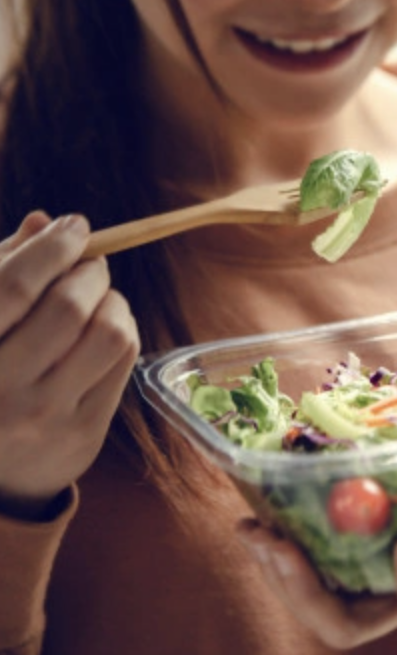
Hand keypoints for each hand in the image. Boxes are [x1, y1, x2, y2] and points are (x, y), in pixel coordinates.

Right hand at [0, 211, 139, 519]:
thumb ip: (1, 271)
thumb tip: (44, 222)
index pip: (13, 285)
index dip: (52, 247)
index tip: (75, 226)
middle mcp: (0, 388)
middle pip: (68, 307)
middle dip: (90, 272)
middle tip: (91, 263)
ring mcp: (45, 415)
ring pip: (110, 334)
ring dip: (114, 302)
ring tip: (99, 299)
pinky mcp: (84, 432)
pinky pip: (125, 362)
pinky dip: (125, 330)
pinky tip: (107, 328)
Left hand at [237, 447, 396, 648]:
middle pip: (347, 624)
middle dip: (308, 593)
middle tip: (274, 545)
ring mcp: (377, 575)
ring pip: (318, 597)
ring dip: (279, 566)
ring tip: (252, 525)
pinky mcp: (358, 547)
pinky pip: (313, 551)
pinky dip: (284, 528)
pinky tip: (263, 491)